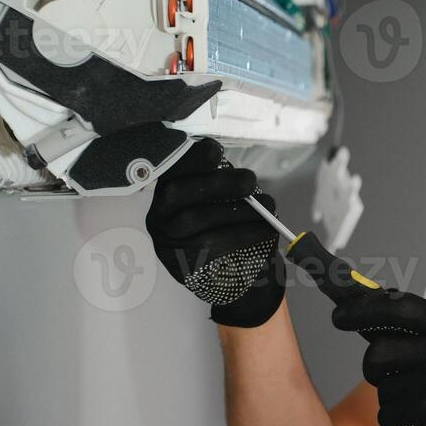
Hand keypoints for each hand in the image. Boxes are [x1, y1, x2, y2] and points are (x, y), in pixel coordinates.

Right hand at [146, 138, 285, 327]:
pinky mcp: (181, 264)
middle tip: (249, 181)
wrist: (237, 273)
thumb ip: (221, 181)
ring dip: (235, 210)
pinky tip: (264, 229)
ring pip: (194, 219)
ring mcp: (167, 241)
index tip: (215, 152)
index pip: (170, 168)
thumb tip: (230, 169)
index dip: (189, 158)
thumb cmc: (228, 226)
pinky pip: (209, 246)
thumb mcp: (224, 197)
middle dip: (216, 183)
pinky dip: (242, 234)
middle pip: (176, 192)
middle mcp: (160, 215)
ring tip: (266, 207)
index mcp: (167, 191)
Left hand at [331, 289, 425, 425]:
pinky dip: (400, 425)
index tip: (337, 316)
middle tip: (381, 374)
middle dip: (372, 368)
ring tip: (425, 405)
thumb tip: (365, 309)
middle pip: (378, 352)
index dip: (361, 309)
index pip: (397, 306)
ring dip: (394, 401)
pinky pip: (389, 417)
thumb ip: (420, 332)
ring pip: (382, 390)